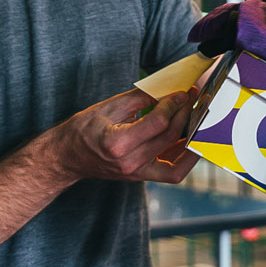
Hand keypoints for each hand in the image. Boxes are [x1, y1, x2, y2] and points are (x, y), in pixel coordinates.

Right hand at [51, 86, 199, 183]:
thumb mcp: (110, 106)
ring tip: (198, 121)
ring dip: (191, 141)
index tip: (183, 93)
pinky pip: (171, 173)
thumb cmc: (83, 129)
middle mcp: (129, 163)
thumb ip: (141, 98)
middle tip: (192, 100)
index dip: (174, 105)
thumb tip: (168, 90)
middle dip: (185, 116)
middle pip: (169, 139)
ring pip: (177, 164)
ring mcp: (136, 173)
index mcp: (117, 143)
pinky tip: (189, 139)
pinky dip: (184, 157)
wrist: (67, 156)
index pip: (158, 123)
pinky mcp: (141, 177)